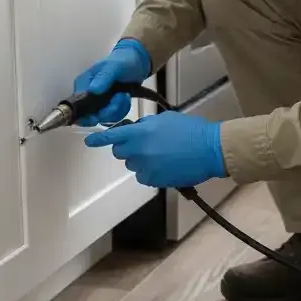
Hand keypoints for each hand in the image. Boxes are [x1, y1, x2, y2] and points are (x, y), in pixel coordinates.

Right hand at [72, 39, 150, 126]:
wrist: (137, 63)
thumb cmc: (123, 61)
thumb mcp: (114, 66)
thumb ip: (104, 77)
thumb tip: (93, 90)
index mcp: (83, 84)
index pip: (77, 106)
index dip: (87, 115)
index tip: (99, 115)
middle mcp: (88, 95)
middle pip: (92, 116)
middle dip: (109, 111)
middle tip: (121, 96)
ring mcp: (99, 102)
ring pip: (105, 118)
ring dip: (118, 109)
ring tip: (125, 95)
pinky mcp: (108, 106)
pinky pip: (113, 117)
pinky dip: (122, 109)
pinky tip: (126, 98)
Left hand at [85, 111, 226, 187]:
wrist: (210, 150)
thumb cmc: (191, 130)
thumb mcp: (165, 119)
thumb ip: (146, 125)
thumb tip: (135, 130)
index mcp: (141, 133)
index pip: (113, 136)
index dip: (99, 139)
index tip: (89, 141)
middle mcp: (140, 151)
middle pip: (120, 152)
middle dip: (128, 147)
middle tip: (144, 143)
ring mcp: (147, 168)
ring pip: (132, 165)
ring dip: (140, 159)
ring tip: (160, 154)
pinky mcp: (155, 180)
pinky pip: (143, 176)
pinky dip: (150, 171)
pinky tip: (164, 165)